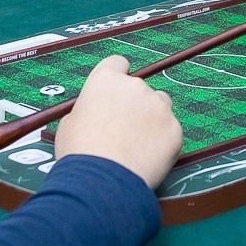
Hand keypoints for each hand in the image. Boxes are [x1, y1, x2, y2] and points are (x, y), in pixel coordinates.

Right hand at [52, 57, 181, 189]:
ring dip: (152, 119)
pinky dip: (162, 142)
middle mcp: (136, 86)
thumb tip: (96, 112)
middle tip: (123, 131)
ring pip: (160, 107)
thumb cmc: (79, 152)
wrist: (101, 182)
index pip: (118, 64)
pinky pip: (170, 131)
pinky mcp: (175, 129)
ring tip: (137, 145)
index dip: (116, 78)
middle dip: (134, 105)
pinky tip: (147, 158)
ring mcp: (159, 107)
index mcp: (107, 80)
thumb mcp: (70, 123)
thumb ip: (89, 109)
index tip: (115, 94)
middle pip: (140, 88)